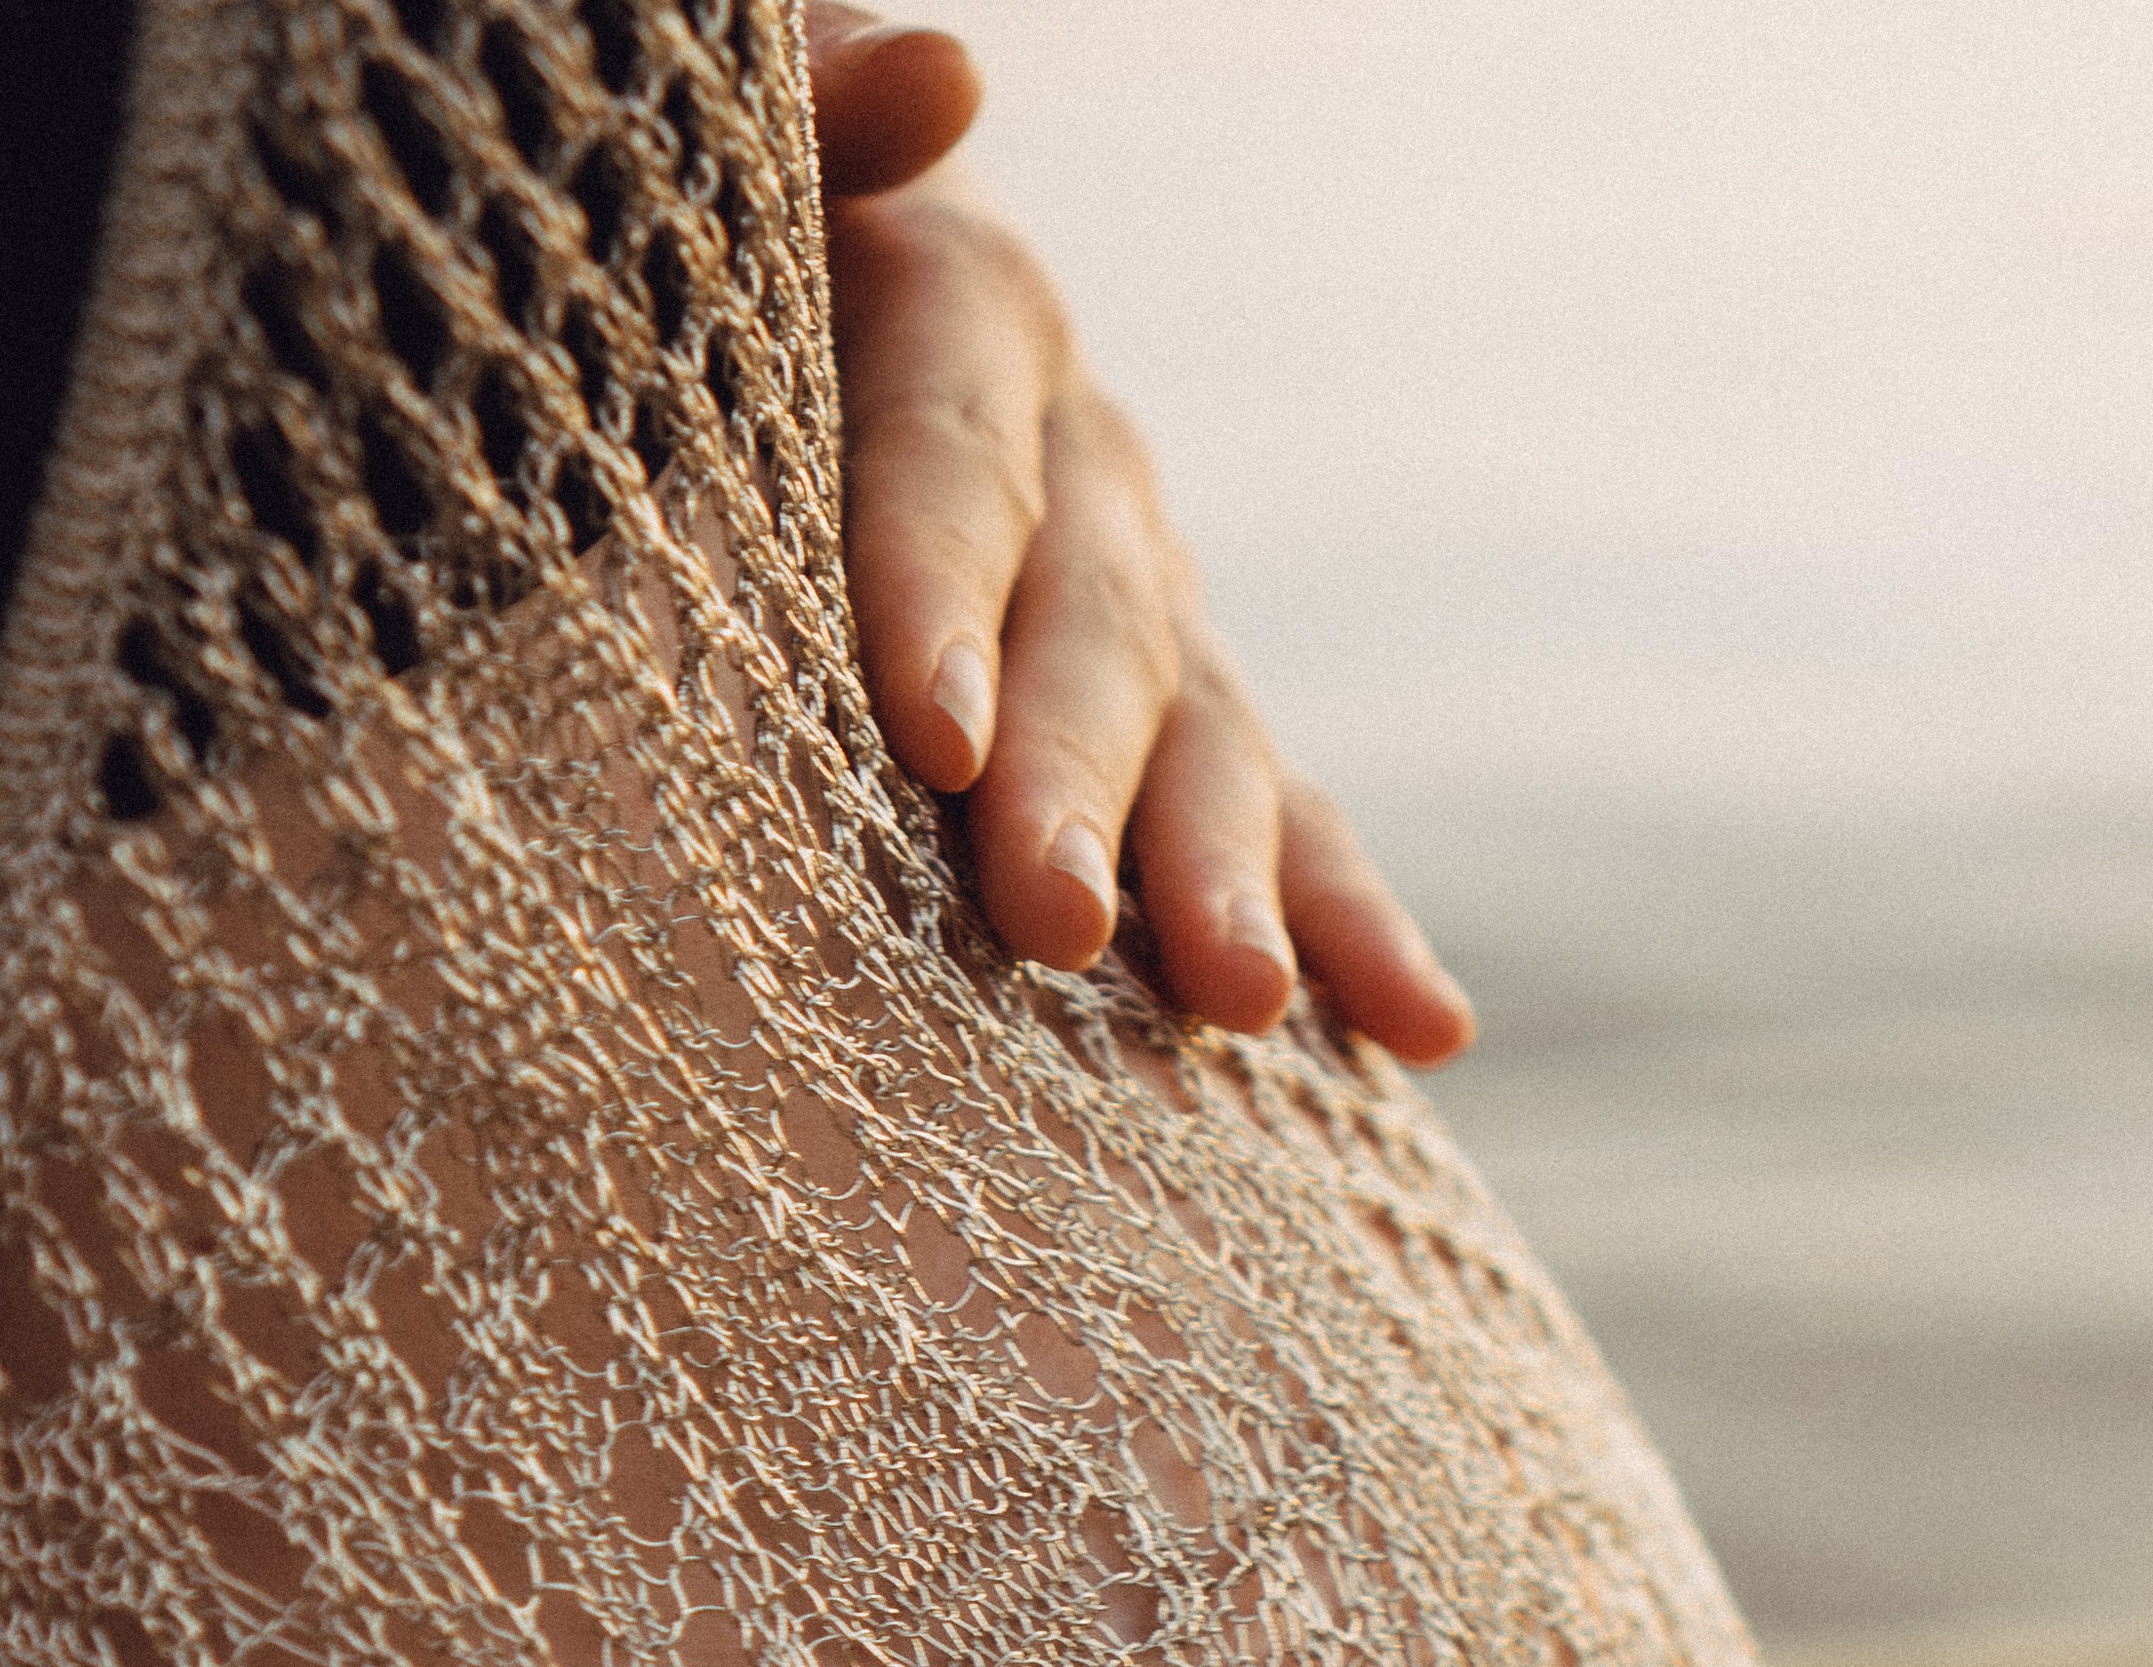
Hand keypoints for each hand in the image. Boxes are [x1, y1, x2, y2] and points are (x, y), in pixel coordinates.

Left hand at [805, 7, 1474, 1062]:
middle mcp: (1077, 455)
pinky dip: (1348, 921)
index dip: (943, 589)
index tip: (932, 738)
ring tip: (1242, 1004)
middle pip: (1094, 626)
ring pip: (1203, 740)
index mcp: (953, 307)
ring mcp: (1143, 591)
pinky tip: (1423, 1032)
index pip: (951, 457)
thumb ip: (813, 103)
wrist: (746, 314)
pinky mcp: (1174, 715)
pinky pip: (1283, 820)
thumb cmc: (676, 249)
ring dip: (1228, 876)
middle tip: (1052, 920)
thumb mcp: (731, 160)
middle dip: (1080, 783)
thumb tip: (952, 75)